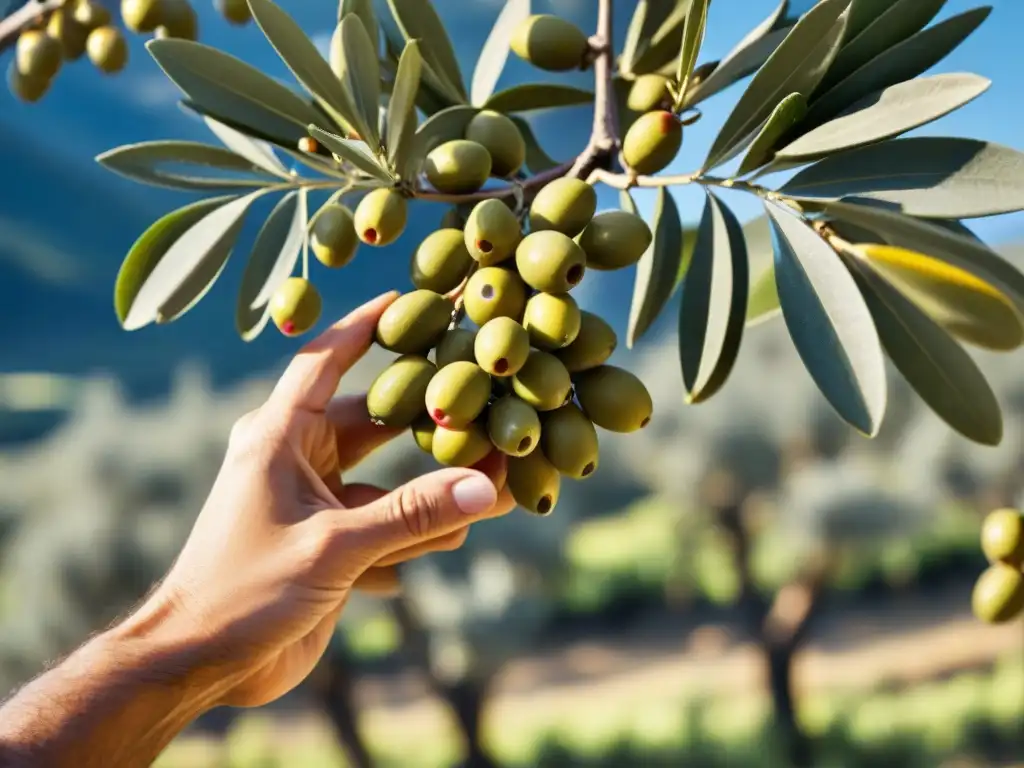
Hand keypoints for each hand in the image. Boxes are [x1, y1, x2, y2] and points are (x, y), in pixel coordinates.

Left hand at [130, 292, 514, 707]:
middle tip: (485, 405)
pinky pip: (382, 523)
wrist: (197, 663)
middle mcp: (298, 457)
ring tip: (494, 487)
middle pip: (375, 422)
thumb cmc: (243, 592)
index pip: (327, 359)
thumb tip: (486, 488)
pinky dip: (413, 533)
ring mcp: (314, 500)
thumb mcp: (333, 547)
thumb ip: (411, 516)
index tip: (411, 298)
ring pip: (387, 480)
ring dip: (431, 490)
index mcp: (281, 434)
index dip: (367, 325)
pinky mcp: (326, 541)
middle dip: (429, 423)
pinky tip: (451, 541)